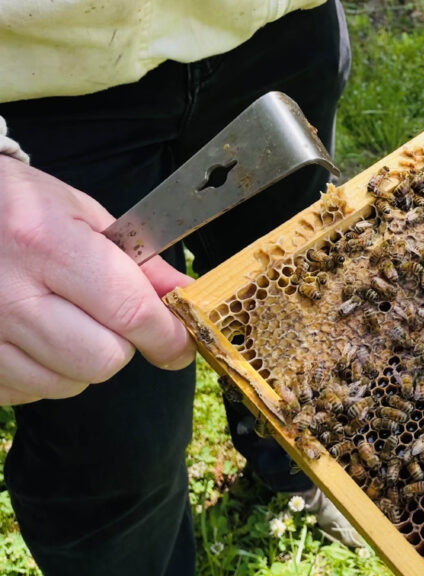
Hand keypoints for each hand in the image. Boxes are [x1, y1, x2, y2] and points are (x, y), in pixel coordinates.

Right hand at [0, 155, 194, 404]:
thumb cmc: (19, 207)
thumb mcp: (84, 216)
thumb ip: (143, 265)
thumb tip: (189, 300)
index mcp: (45, 244)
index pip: (129, 312)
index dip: (167, 335)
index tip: (180, 341)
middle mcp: (8, 294)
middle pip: (101, 359)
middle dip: (122, 345)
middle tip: (110, 319)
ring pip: (65, 384)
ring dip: (81, 363)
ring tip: (66, 322)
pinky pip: (26, 393)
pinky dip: (40, 374)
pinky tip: (32, 338)